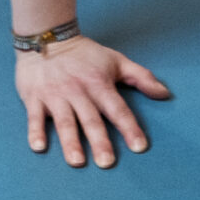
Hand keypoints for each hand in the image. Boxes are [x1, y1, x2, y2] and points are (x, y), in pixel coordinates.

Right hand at [16, 35, 171, 167]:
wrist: (48, 37)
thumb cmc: (85, 54)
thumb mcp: (116, 61)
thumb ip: (141, 77)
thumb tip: (165, 94)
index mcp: (99, 83)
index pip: (117, 108)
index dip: (129, 127)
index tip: (139, 147)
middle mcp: (78, 91)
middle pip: (91, 119)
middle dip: (99, 141)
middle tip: (107, 163)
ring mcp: (55, 95)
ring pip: (65, 121)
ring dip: (70, 142)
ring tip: (77, 162)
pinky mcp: (35, 97)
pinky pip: (34, 117)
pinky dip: (35, 131)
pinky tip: (39, 147)